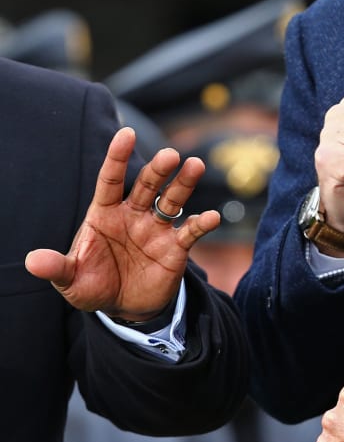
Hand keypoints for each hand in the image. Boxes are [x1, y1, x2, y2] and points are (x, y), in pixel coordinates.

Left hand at [24, 126, 220, 320]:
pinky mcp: (176, 247)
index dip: (117, 157)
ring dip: (184, 183)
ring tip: (195, 165)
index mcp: (105, 214)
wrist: (124, 308)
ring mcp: (157, 229)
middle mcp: (134, 215)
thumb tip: (33, 261)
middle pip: (147, 185)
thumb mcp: (70, 280)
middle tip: (170, 155)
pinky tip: (212, 217)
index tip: (126, 133)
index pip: (111, 179)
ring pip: (172, 200)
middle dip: (159, 169)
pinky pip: (191, 231)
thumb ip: (56, 268)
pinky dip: (203, 223)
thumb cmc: (93, 286)